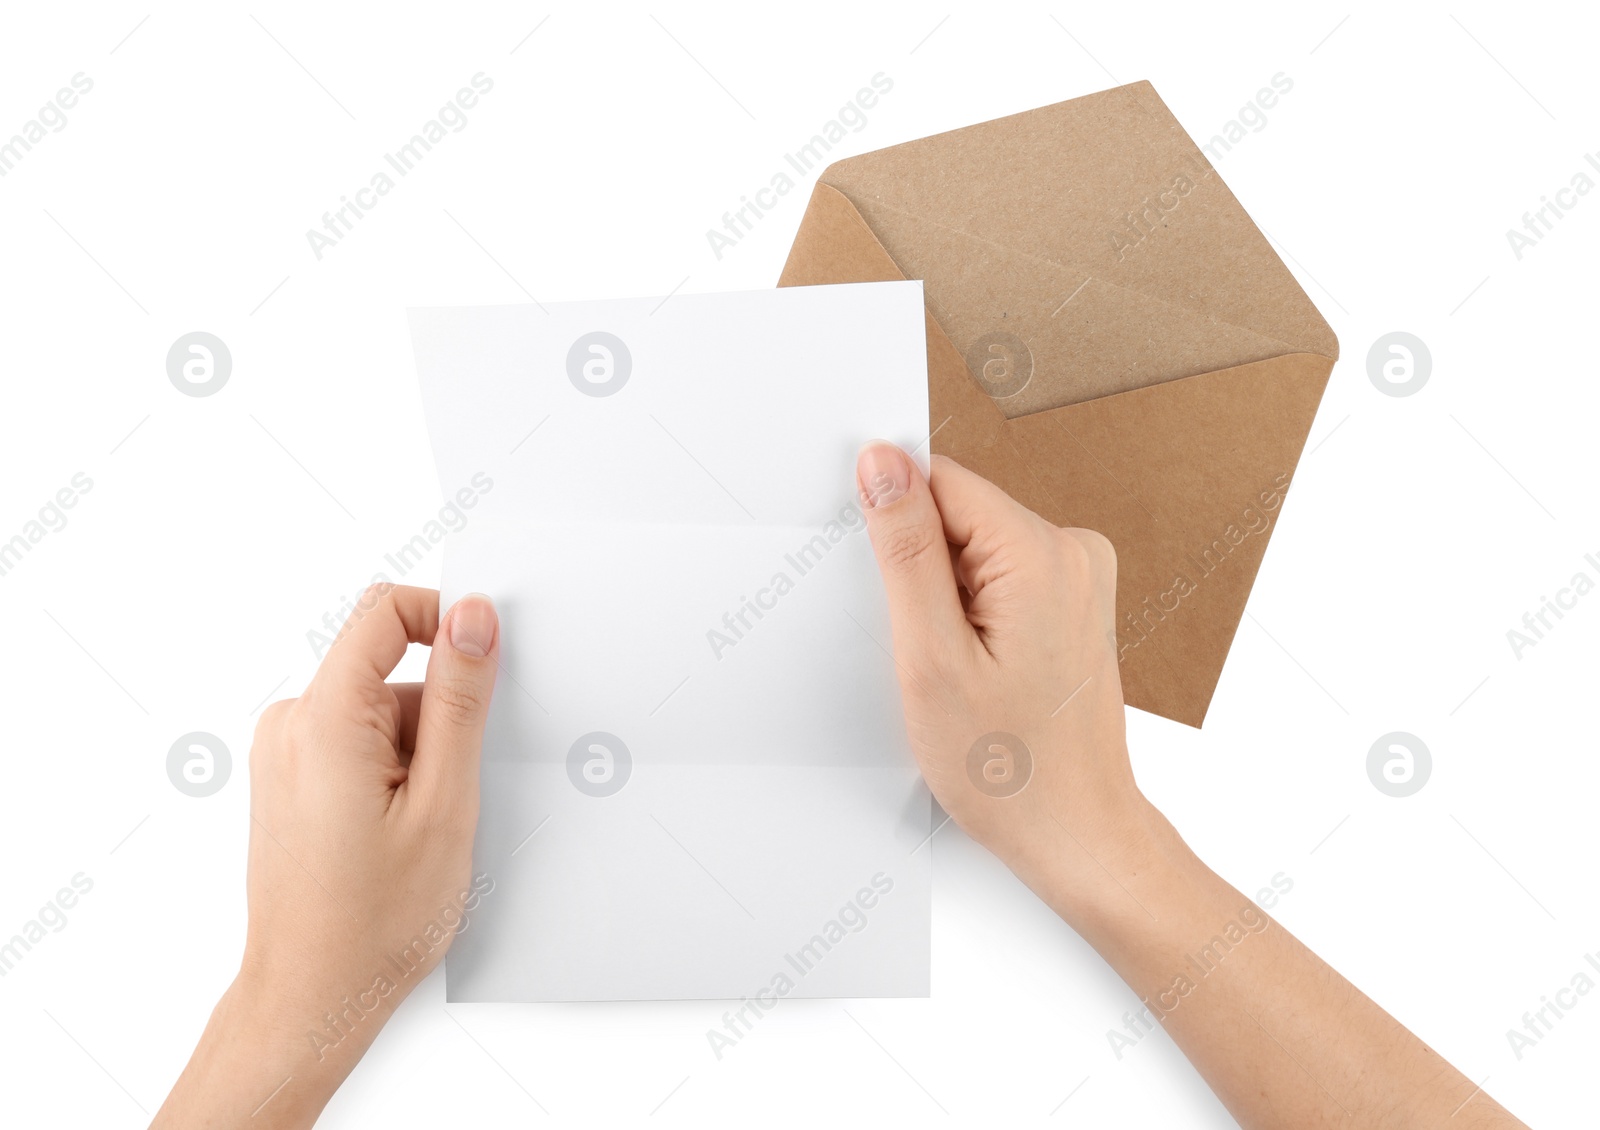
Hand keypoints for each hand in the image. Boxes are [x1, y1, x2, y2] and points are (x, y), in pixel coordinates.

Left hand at [153, 585, 499, 1128]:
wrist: (312, 997)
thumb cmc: (373, 921)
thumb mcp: (446, 801)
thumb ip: (460, 699)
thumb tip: (473, 618)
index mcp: (325, 718)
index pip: (384, 612)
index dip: (445, 619)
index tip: (487, 659)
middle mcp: (291, 723)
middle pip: (388, 667)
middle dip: (440, 713)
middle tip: (454, 788)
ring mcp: (284, 752)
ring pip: (379, 709)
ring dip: (418, 750)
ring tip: (422, 825)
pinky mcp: (289, 777)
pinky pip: (356, 739)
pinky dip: (393, 770)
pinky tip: (398, 830)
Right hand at [855, 443, 1153, 904]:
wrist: (1078, 835)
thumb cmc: (1009, 769)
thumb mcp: (931, 657)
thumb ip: (906, 551)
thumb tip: (883, 461)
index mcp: (1042, 552)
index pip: (941, 482)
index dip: (897, 531)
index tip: (890, 594)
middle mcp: (1074, 551)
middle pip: (958, 515)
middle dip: (922, 574)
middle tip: (925, 651)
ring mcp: (1080, 579)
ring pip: (974, 551)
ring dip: (946, 603)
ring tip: (956, 671)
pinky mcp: (1074, 604)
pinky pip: (999, 579)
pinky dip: (972, 618)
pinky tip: (975, 673)